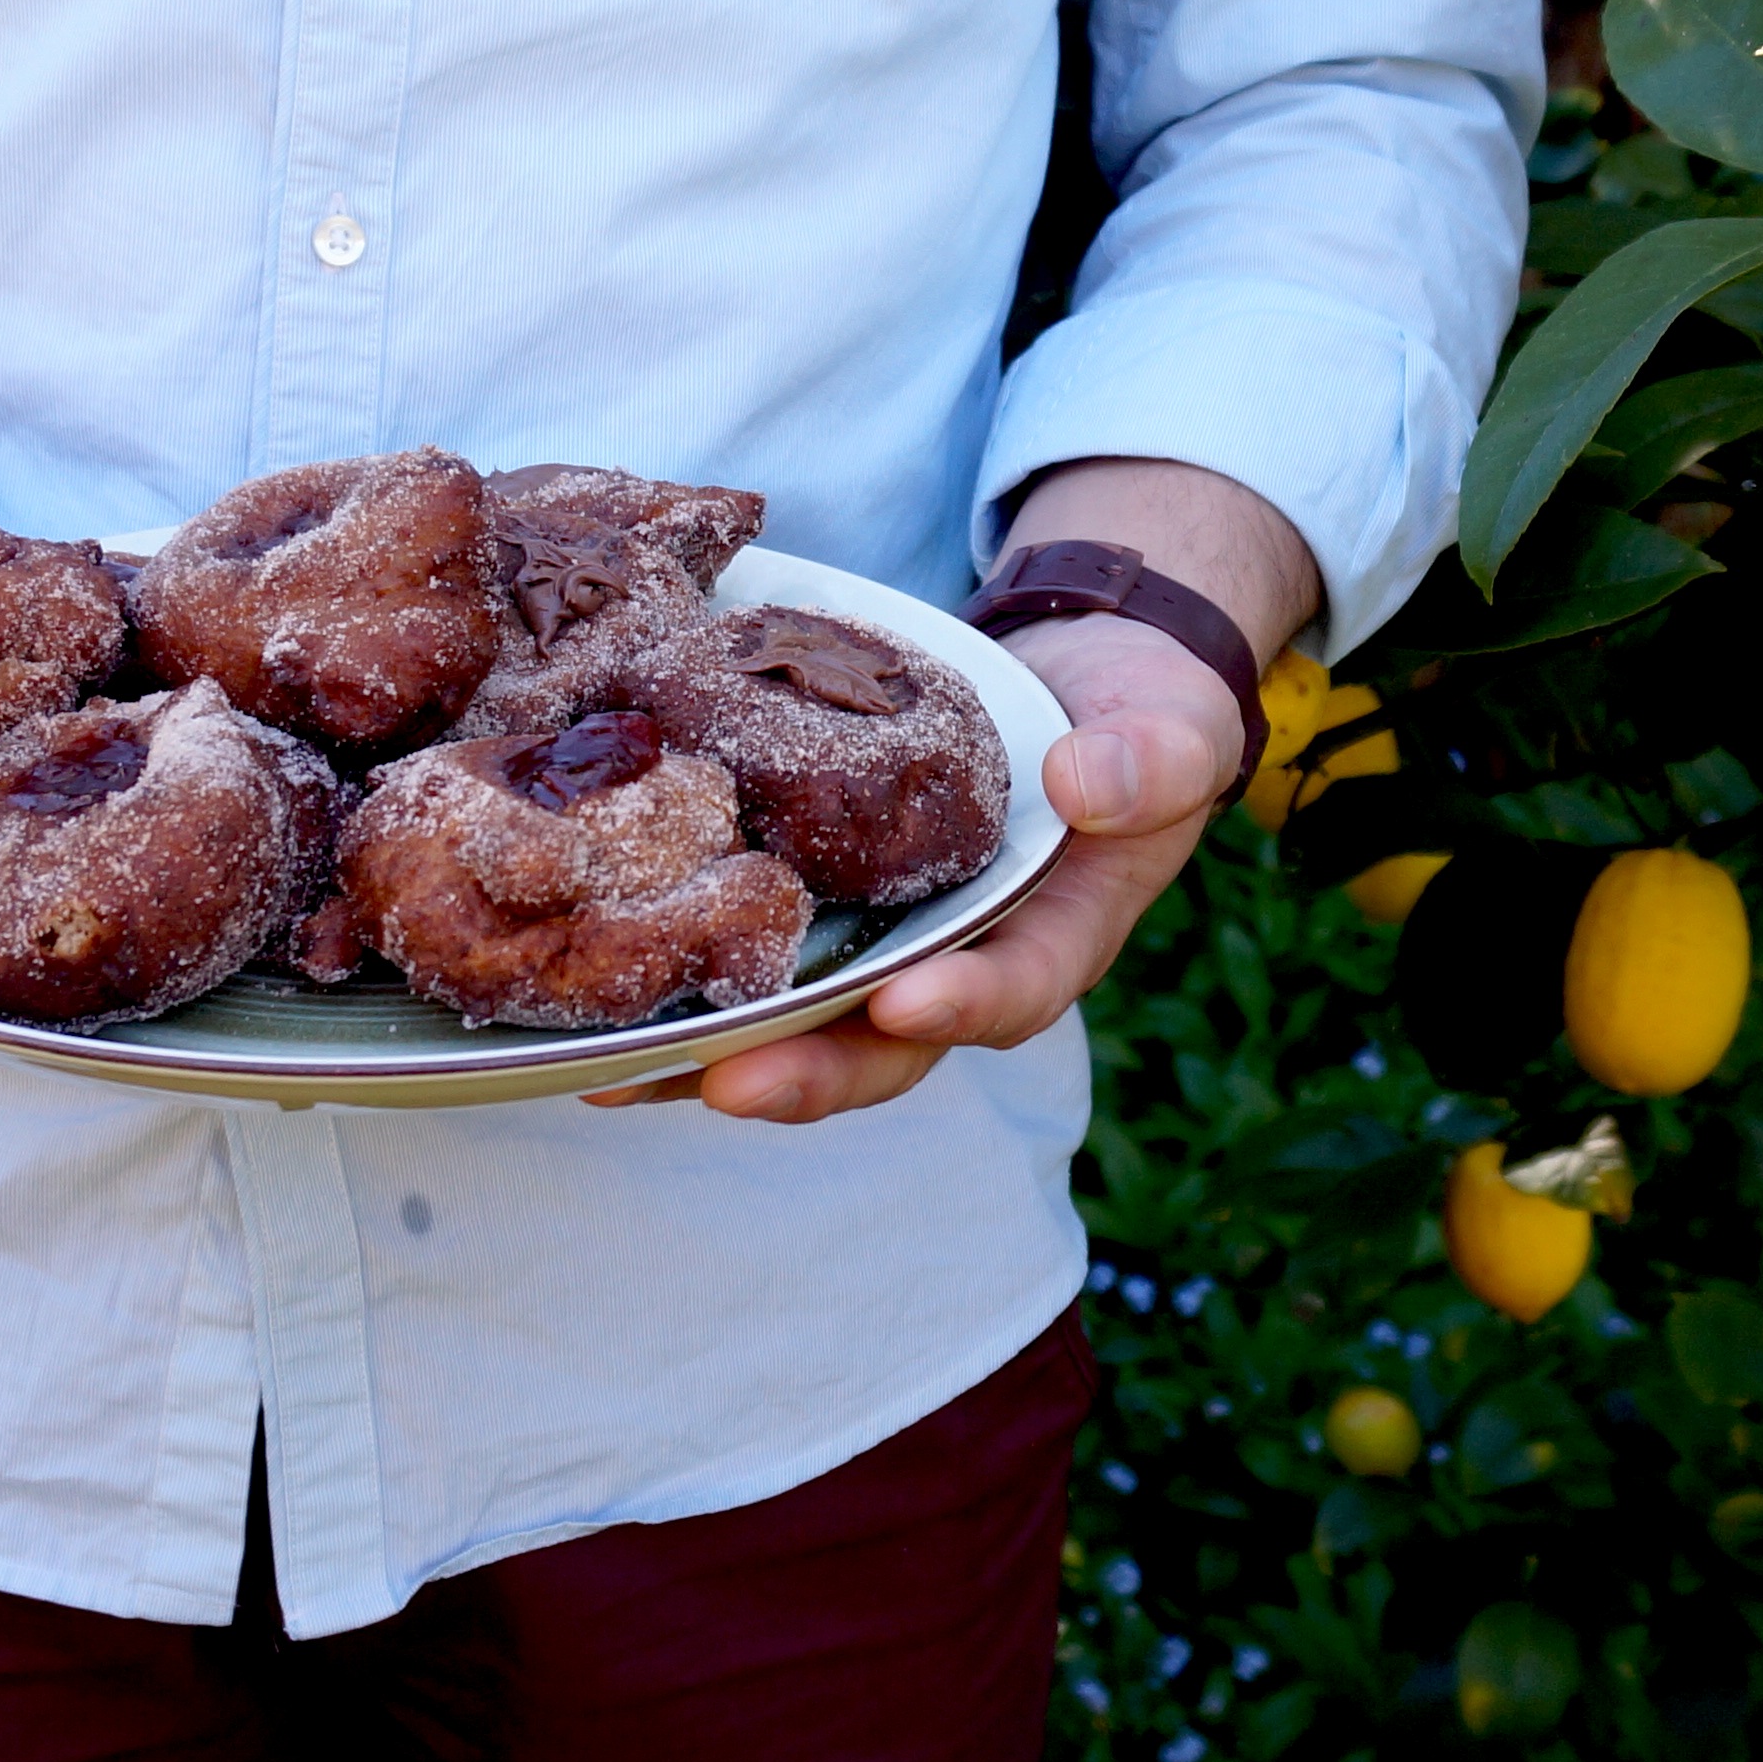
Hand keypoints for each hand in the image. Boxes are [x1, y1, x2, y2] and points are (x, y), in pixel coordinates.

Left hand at [589, 612, 1253, 1124]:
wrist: (1076, 680)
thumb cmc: (1135, 714)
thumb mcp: (1172, 726)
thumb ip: (1149, 760)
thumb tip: (1082, 782)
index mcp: (1054, 938)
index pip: (1016, 990)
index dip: (961, 1007)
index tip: (905, 1004)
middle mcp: (956, 965)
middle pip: (882, 1047)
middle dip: (802, 1071)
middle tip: (721, 1080)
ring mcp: (879, 942)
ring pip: (795, 1024)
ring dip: (708, 1057)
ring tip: (613, 1068)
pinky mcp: (816, 901)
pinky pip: (747, 956)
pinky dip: (675, 975)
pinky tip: (590, 985)